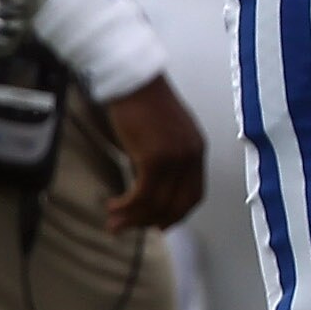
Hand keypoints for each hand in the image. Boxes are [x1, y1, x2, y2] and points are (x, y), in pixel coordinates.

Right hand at [99, 75, 209, 234]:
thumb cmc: (143, 102)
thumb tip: (148, 183)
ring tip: (114, 223)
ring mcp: (175, 158)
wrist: (133, 81)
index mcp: (197, 150)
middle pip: (177, 204)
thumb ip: (164, 157)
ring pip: (157, 202)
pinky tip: (113, 205)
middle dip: (152, 221)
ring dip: (134, 217)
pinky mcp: (155, 158)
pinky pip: (143, 194)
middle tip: (130, 228)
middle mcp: (191, 156)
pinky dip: (127, 205)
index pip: (194, 194)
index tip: (160, 225)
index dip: (177, 214)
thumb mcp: (164, 132)